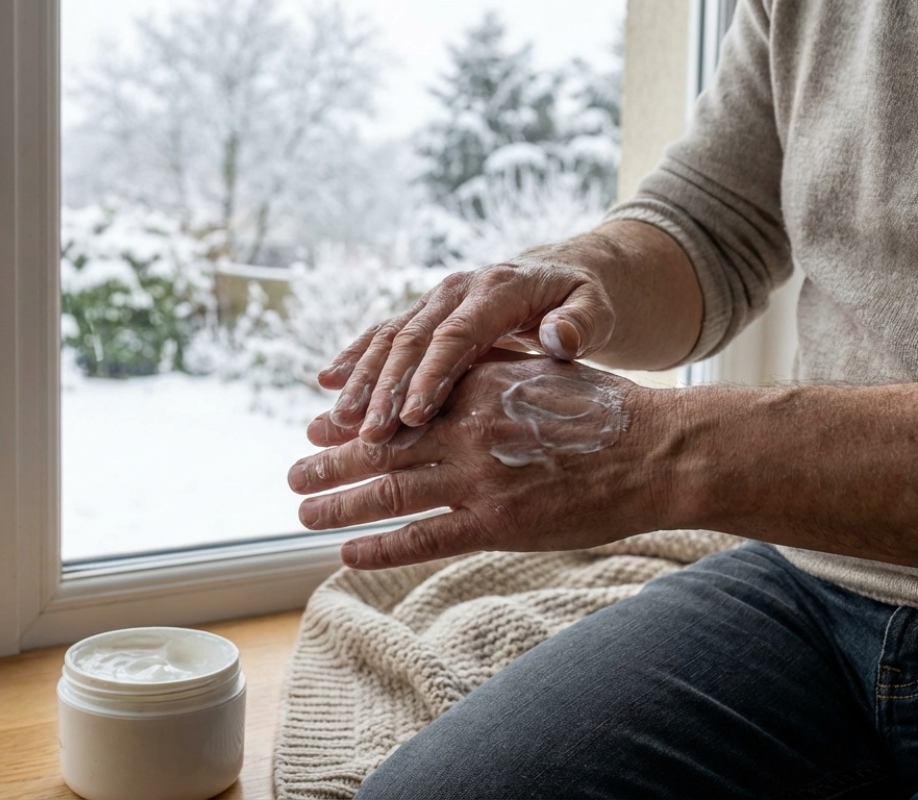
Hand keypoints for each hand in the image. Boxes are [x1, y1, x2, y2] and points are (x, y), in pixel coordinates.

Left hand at [290, 355, 666, 569]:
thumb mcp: (541, 371)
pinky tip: (347, 552)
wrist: (659, 452)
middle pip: (379, 448)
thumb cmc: (604, 411)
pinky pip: (424, 537)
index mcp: (475, 387)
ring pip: (389, 492)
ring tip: (302, 509)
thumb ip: (490, 370)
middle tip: (294, 470)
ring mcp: (480, 477)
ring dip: (338, 503)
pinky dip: (380, 546)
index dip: (351, 418)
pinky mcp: (498, 523)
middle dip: (329, 461)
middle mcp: (467, 428)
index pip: (396, 403)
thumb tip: (452, 365)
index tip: (319, 424)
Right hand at [317, 252, 616, 443]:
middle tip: (366, 435)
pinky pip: (382, 334)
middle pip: (412, 339)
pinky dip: (354, 359)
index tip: (415, 416)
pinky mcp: (421, 313)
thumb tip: (559, 338)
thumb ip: (582, 322)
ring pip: (388, 339)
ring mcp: (434, 300)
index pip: (458, 335)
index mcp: (498, 289)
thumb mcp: (597, 308)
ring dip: (361, 381)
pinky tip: (328, 384)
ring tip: (337, 422)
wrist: (562, 273)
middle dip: (385, 389)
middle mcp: (457, 290)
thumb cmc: (584, 301)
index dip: (432, 375)